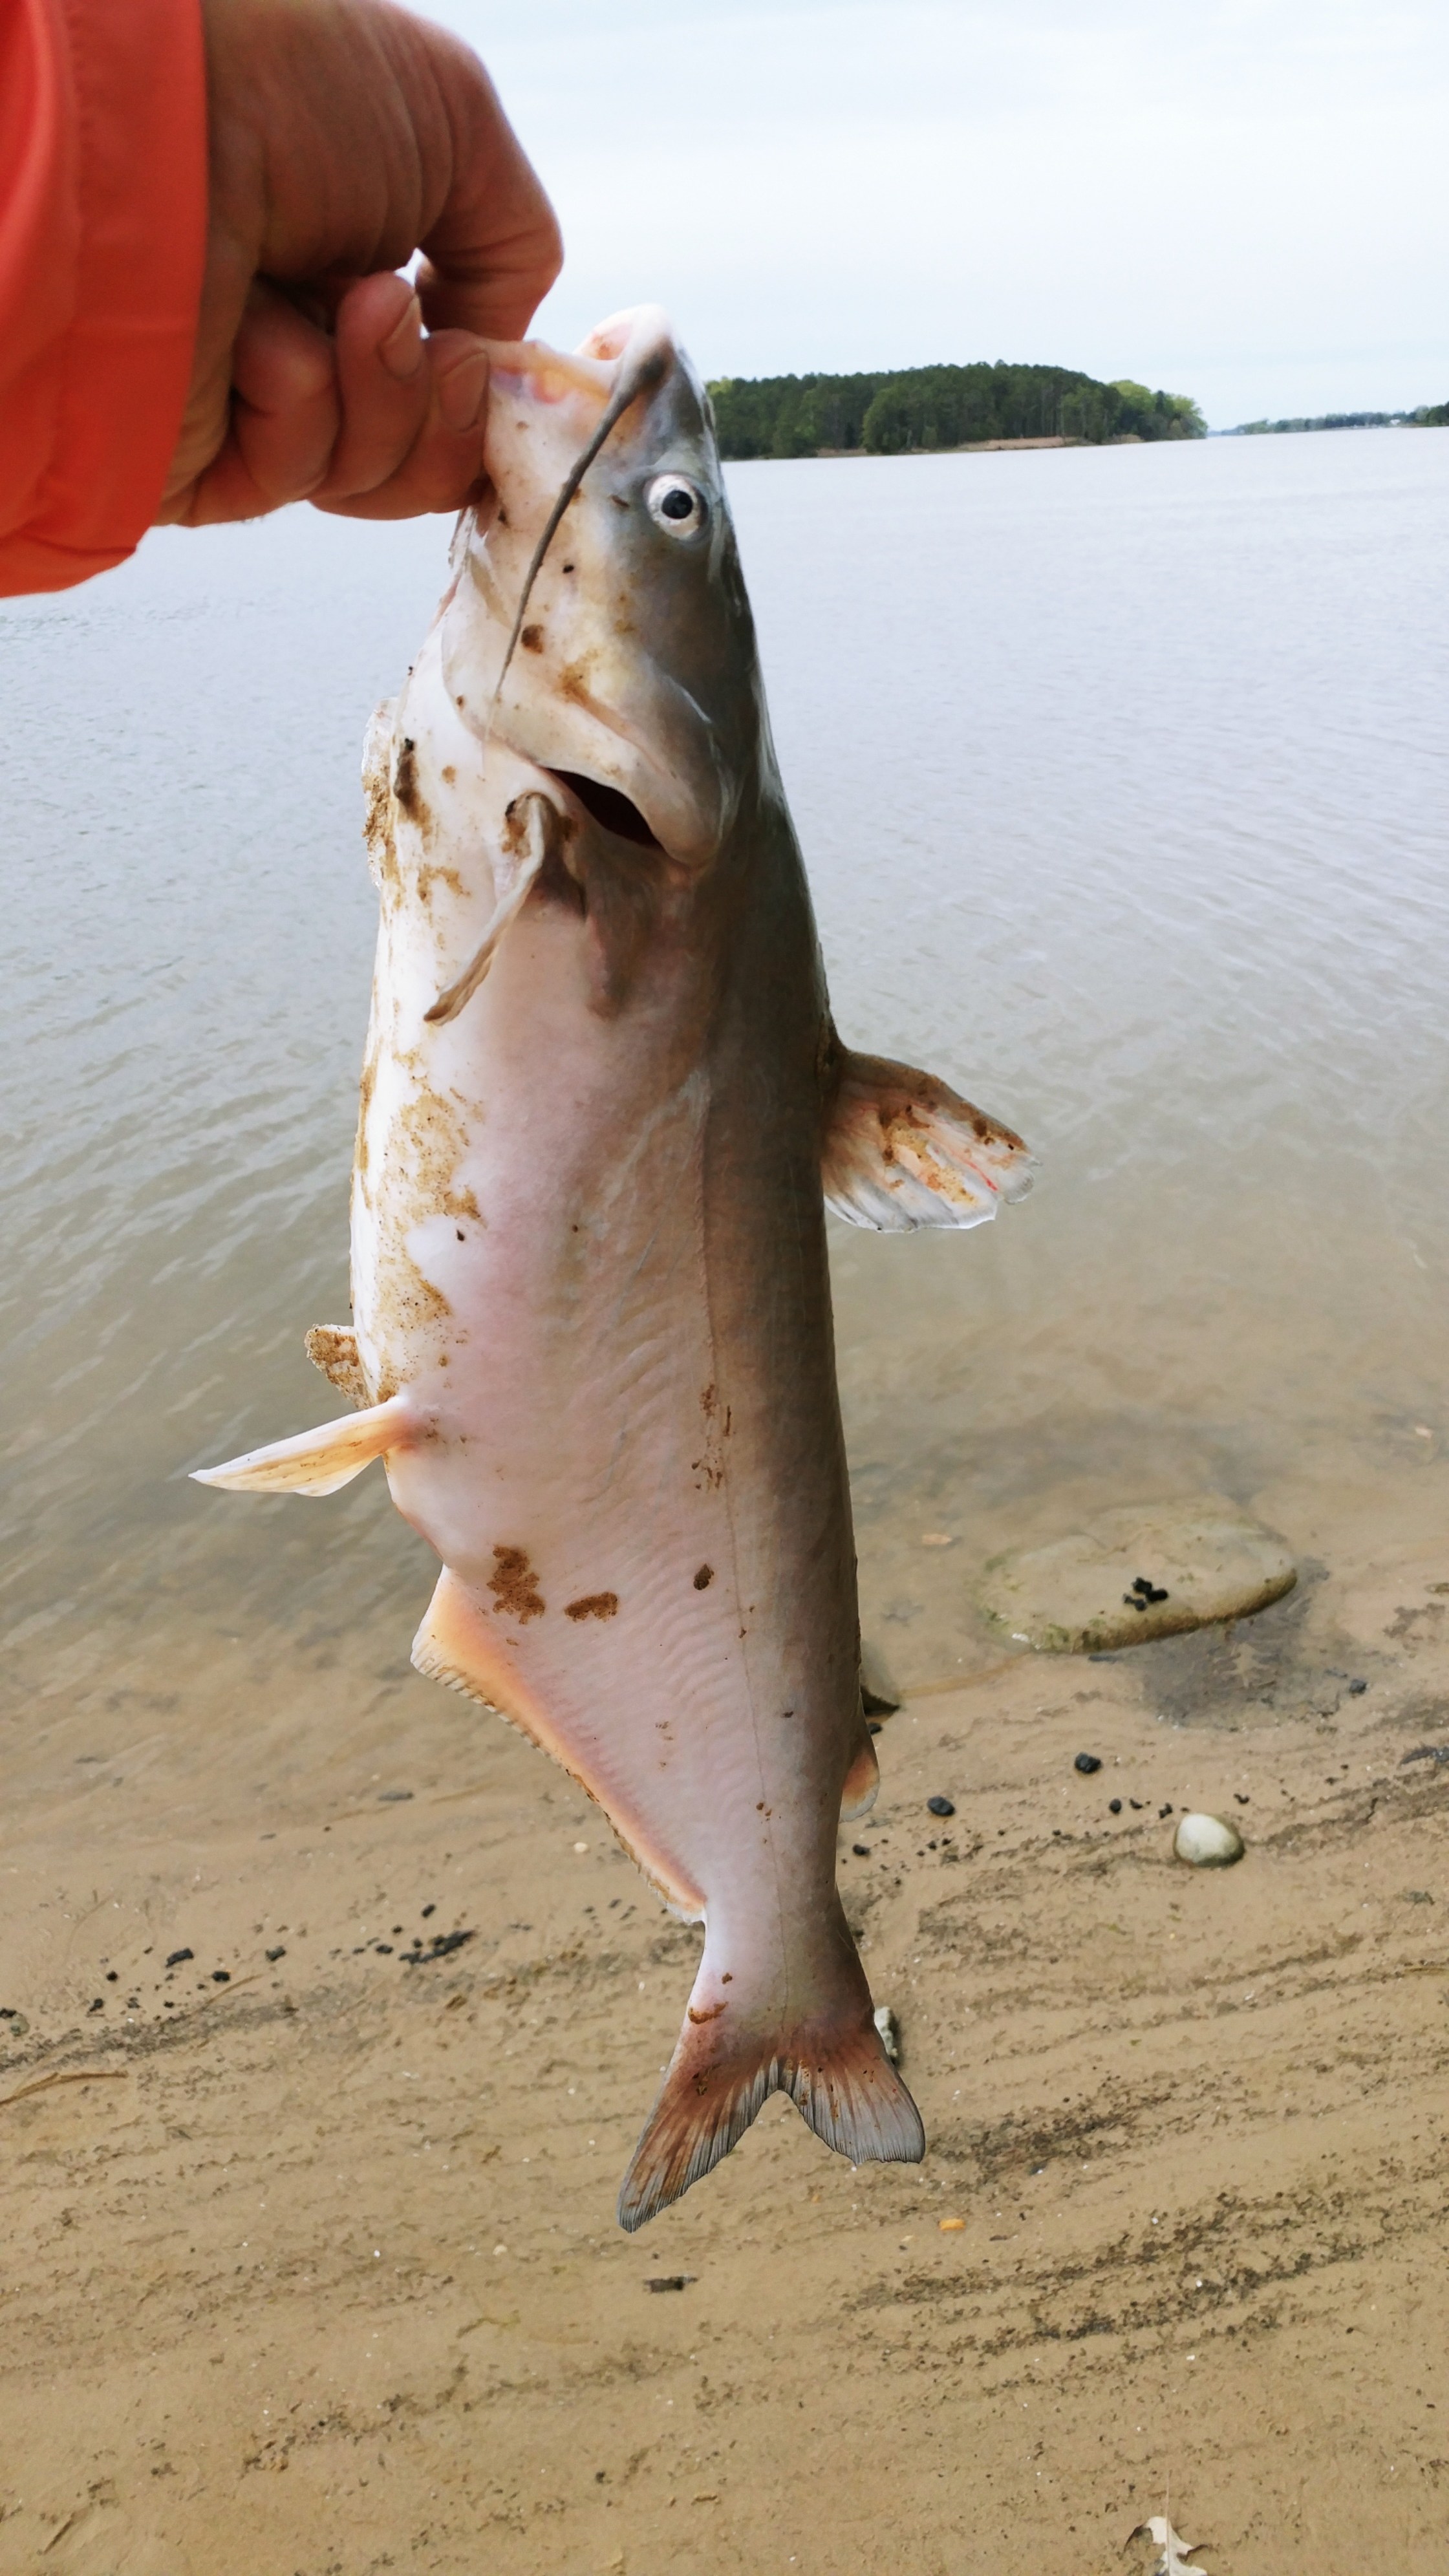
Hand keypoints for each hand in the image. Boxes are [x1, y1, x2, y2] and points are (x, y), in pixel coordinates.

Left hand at [160, 0, 561, 526]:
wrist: (151, 128)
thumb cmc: (279, 84)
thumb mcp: (457, 119)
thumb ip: (516, 243)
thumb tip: (500, 352)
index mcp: (351, 245)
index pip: (451, 366)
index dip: (486, 381)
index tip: (491, 356)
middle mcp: (302, 321)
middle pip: (427, 440)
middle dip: (445, 403)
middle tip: (401, 316)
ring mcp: (250, 394)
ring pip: (376, 470)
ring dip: (383, 396)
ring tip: (340, 309)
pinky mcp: (201, 454)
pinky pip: (302, 477)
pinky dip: (303, 408)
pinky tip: (260, 343)